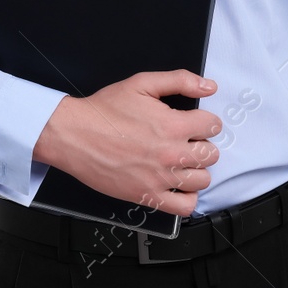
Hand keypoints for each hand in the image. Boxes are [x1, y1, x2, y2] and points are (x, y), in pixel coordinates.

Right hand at [32, 69, 221, 216]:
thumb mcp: (142, 83)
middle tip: (186, 140)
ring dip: (196, 170)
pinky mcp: (148, 196)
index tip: (195, 122)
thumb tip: (209, 86)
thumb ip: (180, 80)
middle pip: (211, 154)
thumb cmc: (104, 111)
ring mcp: (160, 178)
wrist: (74, 135)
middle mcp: (171, 153)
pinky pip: (185, 207)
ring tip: (181, 162)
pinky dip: (187, 197)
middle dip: (202, 144)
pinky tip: (178, 185)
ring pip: (203, 180)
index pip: (213, 126)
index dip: (206, 121)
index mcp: (172, 124)